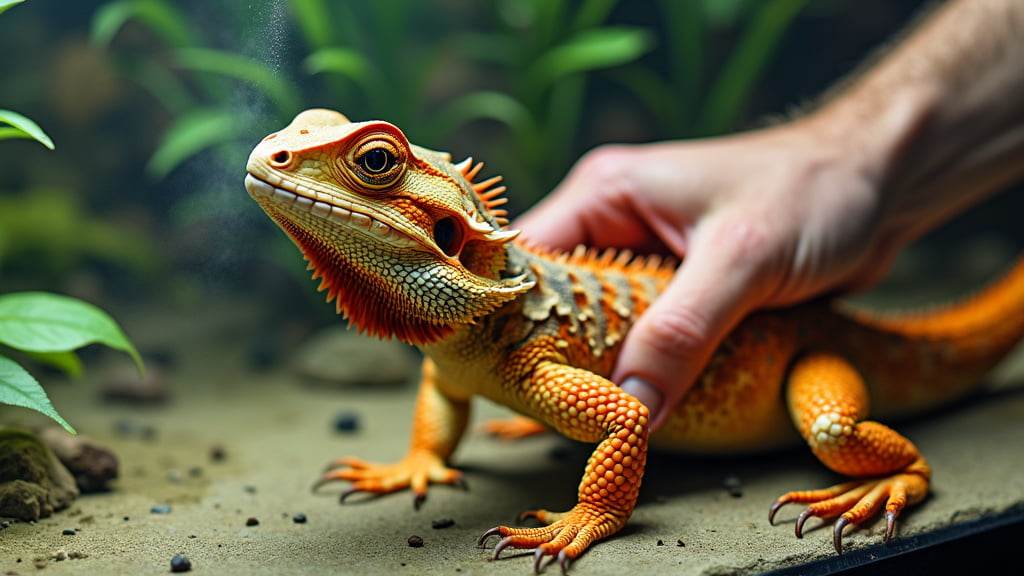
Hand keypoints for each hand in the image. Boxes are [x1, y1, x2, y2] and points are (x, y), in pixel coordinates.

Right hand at [515, 119, 904, 429]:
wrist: (881, 183)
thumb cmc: (813, 194)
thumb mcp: (741, 260)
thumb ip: (681, 333)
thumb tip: (629, 410)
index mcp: (604, 194)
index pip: (527, 263)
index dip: (515, 322)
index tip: (518, 382)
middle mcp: (613, 225)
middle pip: (554, 304)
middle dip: (557, 358)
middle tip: (560, 415)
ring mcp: (645, 261)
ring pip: (597, 329)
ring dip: (604, 371)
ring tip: (595, 420)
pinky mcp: (680, 292)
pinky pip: (642, 342)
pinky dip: (642, 373)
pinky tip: (642, 405)